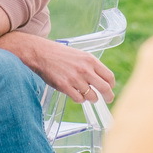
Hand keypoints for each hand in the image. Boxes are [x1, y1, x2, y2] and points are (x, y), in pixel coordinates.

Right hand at [0, 33, 115, 103]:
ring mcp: (75, 78)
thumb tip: (102, 80)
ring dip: (90, 98)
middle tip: (107, 99)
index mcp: (90, 60)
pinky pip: (79, 99)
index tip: (110, 88)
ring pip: (92, 96)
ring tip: (86, 95)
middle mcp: (85, 69)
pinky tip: (76, 94)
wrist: (41, 53)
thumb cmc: (60, 55)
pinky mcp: (65, 86)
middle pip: (105, 88)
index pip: (109, 76)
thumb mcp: (80, 55)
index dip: (111, 85)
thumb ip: (91, 66)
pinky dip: (79, 99)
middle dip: (108, 96)